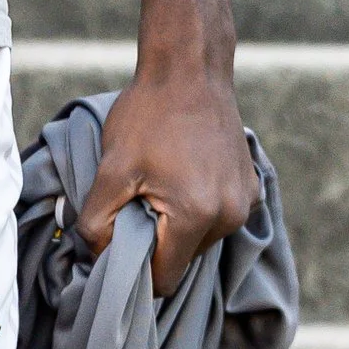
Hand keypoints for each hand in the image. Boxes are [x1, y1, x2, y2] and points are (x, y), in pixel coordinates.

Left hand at [75, 62, 259, 297]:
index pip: (165, 279)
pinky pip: (218, 216)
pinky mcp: (251, 187)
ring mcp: (245, 202)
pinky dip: (198, 207)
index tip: (120, 244)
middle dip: (156, 243)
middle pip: (183, 260)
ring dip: (177, 225)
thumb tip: (97, 256)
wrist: (190, 68)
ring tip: (159, 184)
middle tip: (135, 203)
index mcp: (196, 216)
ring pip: (201, 240)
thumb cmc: (149, 114)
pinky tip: (181, 174)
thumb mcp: (112, 167)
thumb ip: (98, 220)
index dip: (137, 270)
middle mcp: (229, 217)